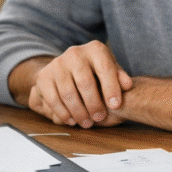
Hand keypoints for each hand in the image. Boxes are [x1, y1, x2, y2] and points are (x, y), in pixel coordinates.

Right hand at [16, 41, 132, 127]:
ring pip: (68, 93)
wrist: (69, 69)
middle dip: (94, 104)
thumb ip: (120, 78)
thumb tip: (127, 85)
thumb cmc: (97, 72)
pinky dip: (63, 113)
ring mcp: (57, 64)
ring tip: (87, 122)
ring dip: (79, 112)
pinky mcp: (44, 77)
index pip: (105, 68)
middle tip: (100, 118)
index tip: (116, 105)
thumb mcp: (112, 72)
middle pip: (85, 83)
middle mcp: (75, 53)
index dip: (111, 88)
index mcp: (95, 49)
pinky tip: (72, 120)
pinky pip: (53, 99)